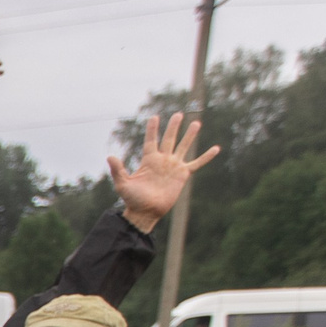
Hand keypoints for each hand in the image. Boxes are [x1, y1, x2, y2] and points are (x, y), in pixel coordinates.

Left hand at [108, 113, 219, 235]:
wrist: (146, 212)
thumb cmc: (133, 200)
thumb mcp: (122, 184)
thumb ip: (117, 170)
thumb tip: (110, 156)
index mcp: (148, 160)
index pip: (151, 140)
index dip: (152, 129)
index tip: (154, 117)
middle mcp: (162, 160)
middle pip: (169, 139)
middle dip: (173, 127)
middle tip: (178, 114)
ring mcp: (173, 166)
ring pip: (183, 147)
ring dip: (189, 135)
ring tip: (196, 123)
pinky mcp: (183, 175)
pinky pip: (197, 163)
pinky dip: (206, 157)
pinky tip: (215, 149)